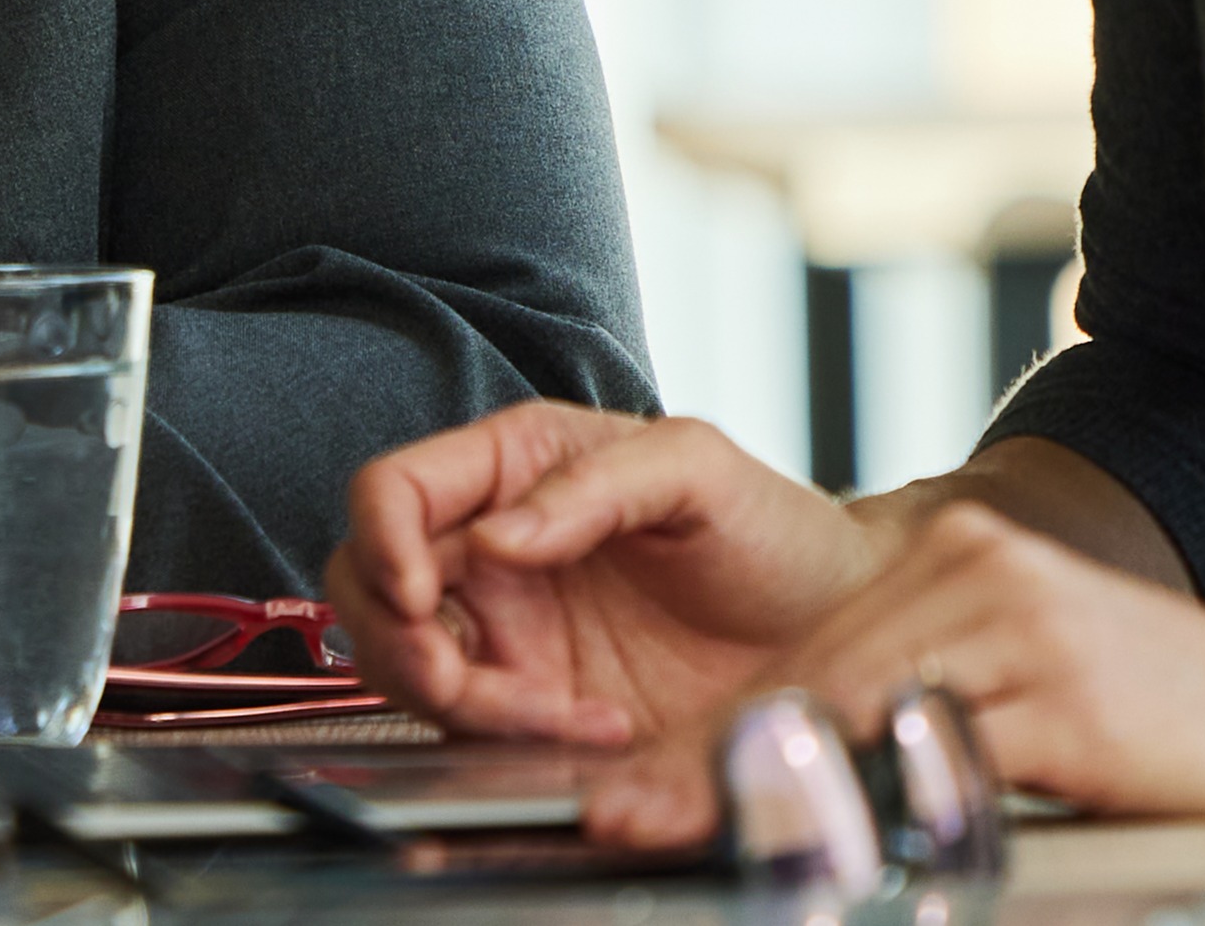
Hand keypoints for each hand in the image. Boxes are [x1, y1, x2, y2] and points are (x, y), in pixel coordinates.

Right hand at [326, 405, 882, 751]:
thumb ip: (594, 486)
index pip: (396, 489)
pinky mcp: (533, 697)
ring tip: (556, 712)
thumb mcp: (699, 470)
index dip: (384, 539)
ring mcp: (509, 626)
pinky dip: (509, 739)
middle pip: (370, 584)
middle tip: (459, 677)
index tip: (418, 594)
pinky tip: (591, 727)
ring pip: (405, 663)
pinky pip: (472, 725)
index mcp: (518, 466)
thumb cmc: (774, 529)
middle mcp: (495, 544)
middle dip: (398, 640)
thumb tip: (498, 534)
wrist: (834, 627)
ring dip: (459, 700)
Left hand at [576, 527, 1204, 856]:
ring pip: (846, 704)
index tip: (631, 787)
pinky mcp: (1055, 680)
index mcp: (955, 558)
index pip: (801, 652)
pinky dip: (864, 797)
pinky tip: (816, 834)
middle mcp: (972, 563)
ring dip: (755, 779)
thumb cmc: (1159, 735)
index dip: (707, 731)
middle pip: (804, 673)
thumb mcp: (1015, 706)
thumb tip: (797, 788)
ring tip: (674, 825)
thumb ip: (913, 721)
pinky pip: (932, 748)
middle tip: (620, 816)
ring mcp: (1014, 614)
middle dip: (703, 759)